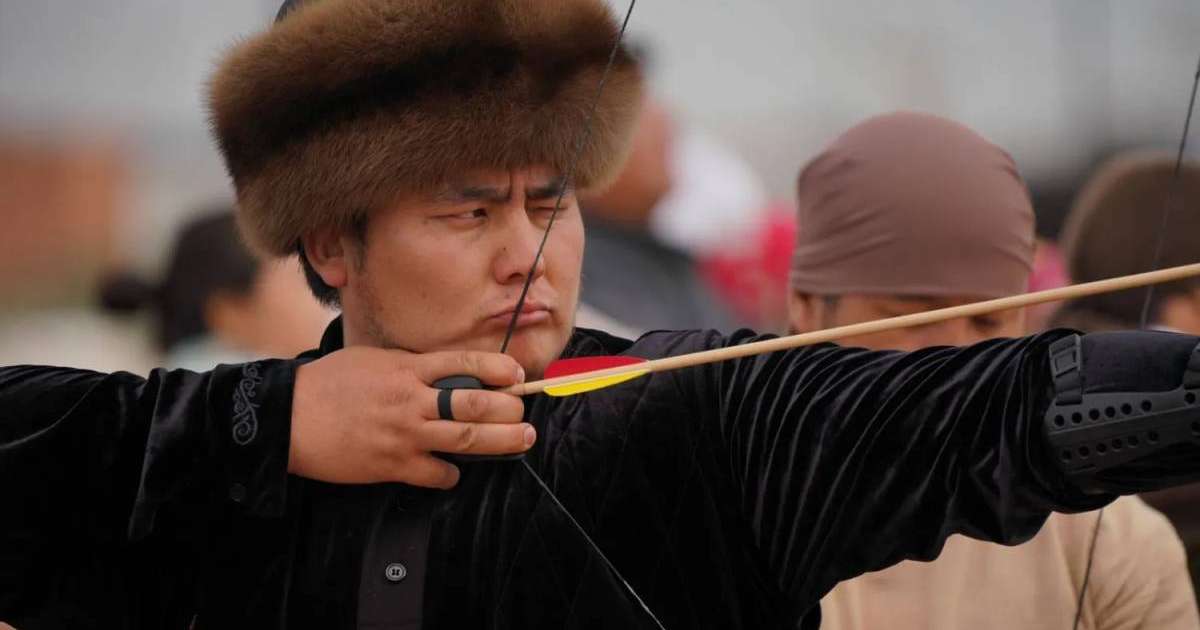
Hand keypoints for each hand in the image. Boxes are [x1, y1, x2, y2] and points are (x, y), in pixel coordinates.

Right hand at [289, 347, 532, 487]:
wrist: (288, 417)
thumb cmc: (329, 384)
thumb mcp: (373, 359)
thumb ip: (411, 365)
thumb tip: (446, 371)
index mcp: (406, 367)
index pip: (465, 363)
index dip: (499, 369)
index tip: (517, 375)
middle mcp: (411, 399)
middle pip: (476, 404)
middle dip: (510, 410)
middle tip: (526, 415)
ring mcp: (404, 434)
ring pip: (466, 439)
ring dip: (501, 442)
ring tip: (521, 441)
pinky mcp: (392, 464)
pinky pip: (437, 473)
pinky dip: (452, 474)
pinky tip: (455, 471)